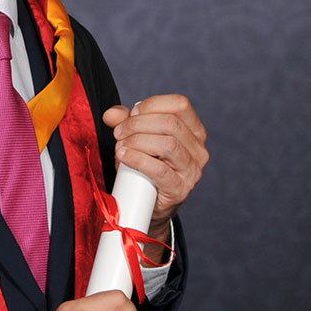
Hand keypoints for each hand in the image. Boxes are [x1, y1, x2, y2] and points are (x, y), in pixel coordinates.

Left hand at [103, 94, 207, 257]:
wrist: (148, 205)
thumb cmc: (145, 167)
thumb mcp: (137, 138)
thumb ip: (125, 121)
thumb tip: (111, 114)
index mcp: (194, 132)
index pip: (180, 105)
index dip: (152, 104)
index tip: (132, 114)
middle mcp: (199, 150)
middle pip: (170, 123)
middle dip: (138, 124)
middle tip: (119, 132)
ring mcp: (192, 171)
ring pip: (167, 144)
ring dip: (137, 141)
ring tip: (121, 147)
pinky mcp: (180, 189)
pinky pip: (159, 170)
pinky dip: (137, 159)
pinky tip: (124, 156)